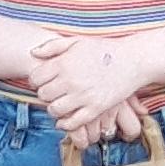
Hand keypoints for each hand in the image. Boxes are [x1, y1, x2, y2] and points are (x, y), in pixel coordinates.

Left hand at [25, 27, 151, 136]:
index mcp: (64, 63)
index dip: (36, 80)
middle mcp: (71, 80)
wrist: (132, 60)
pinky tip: (65, 119)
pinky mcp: (96, 108)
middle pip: (43, 95)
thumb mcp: (76, 41)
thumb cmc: (103, 49)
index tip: (43, 81)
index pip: (35, 78)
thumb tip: (32, 52)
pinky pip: (73, 123)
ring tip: (60, 103)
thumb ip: (52, 46)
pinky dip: (66, 124)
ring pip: (55, 110)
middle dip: (45, 94)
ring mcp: (83, 96)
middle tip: (52, 92)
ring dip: (54, 109)